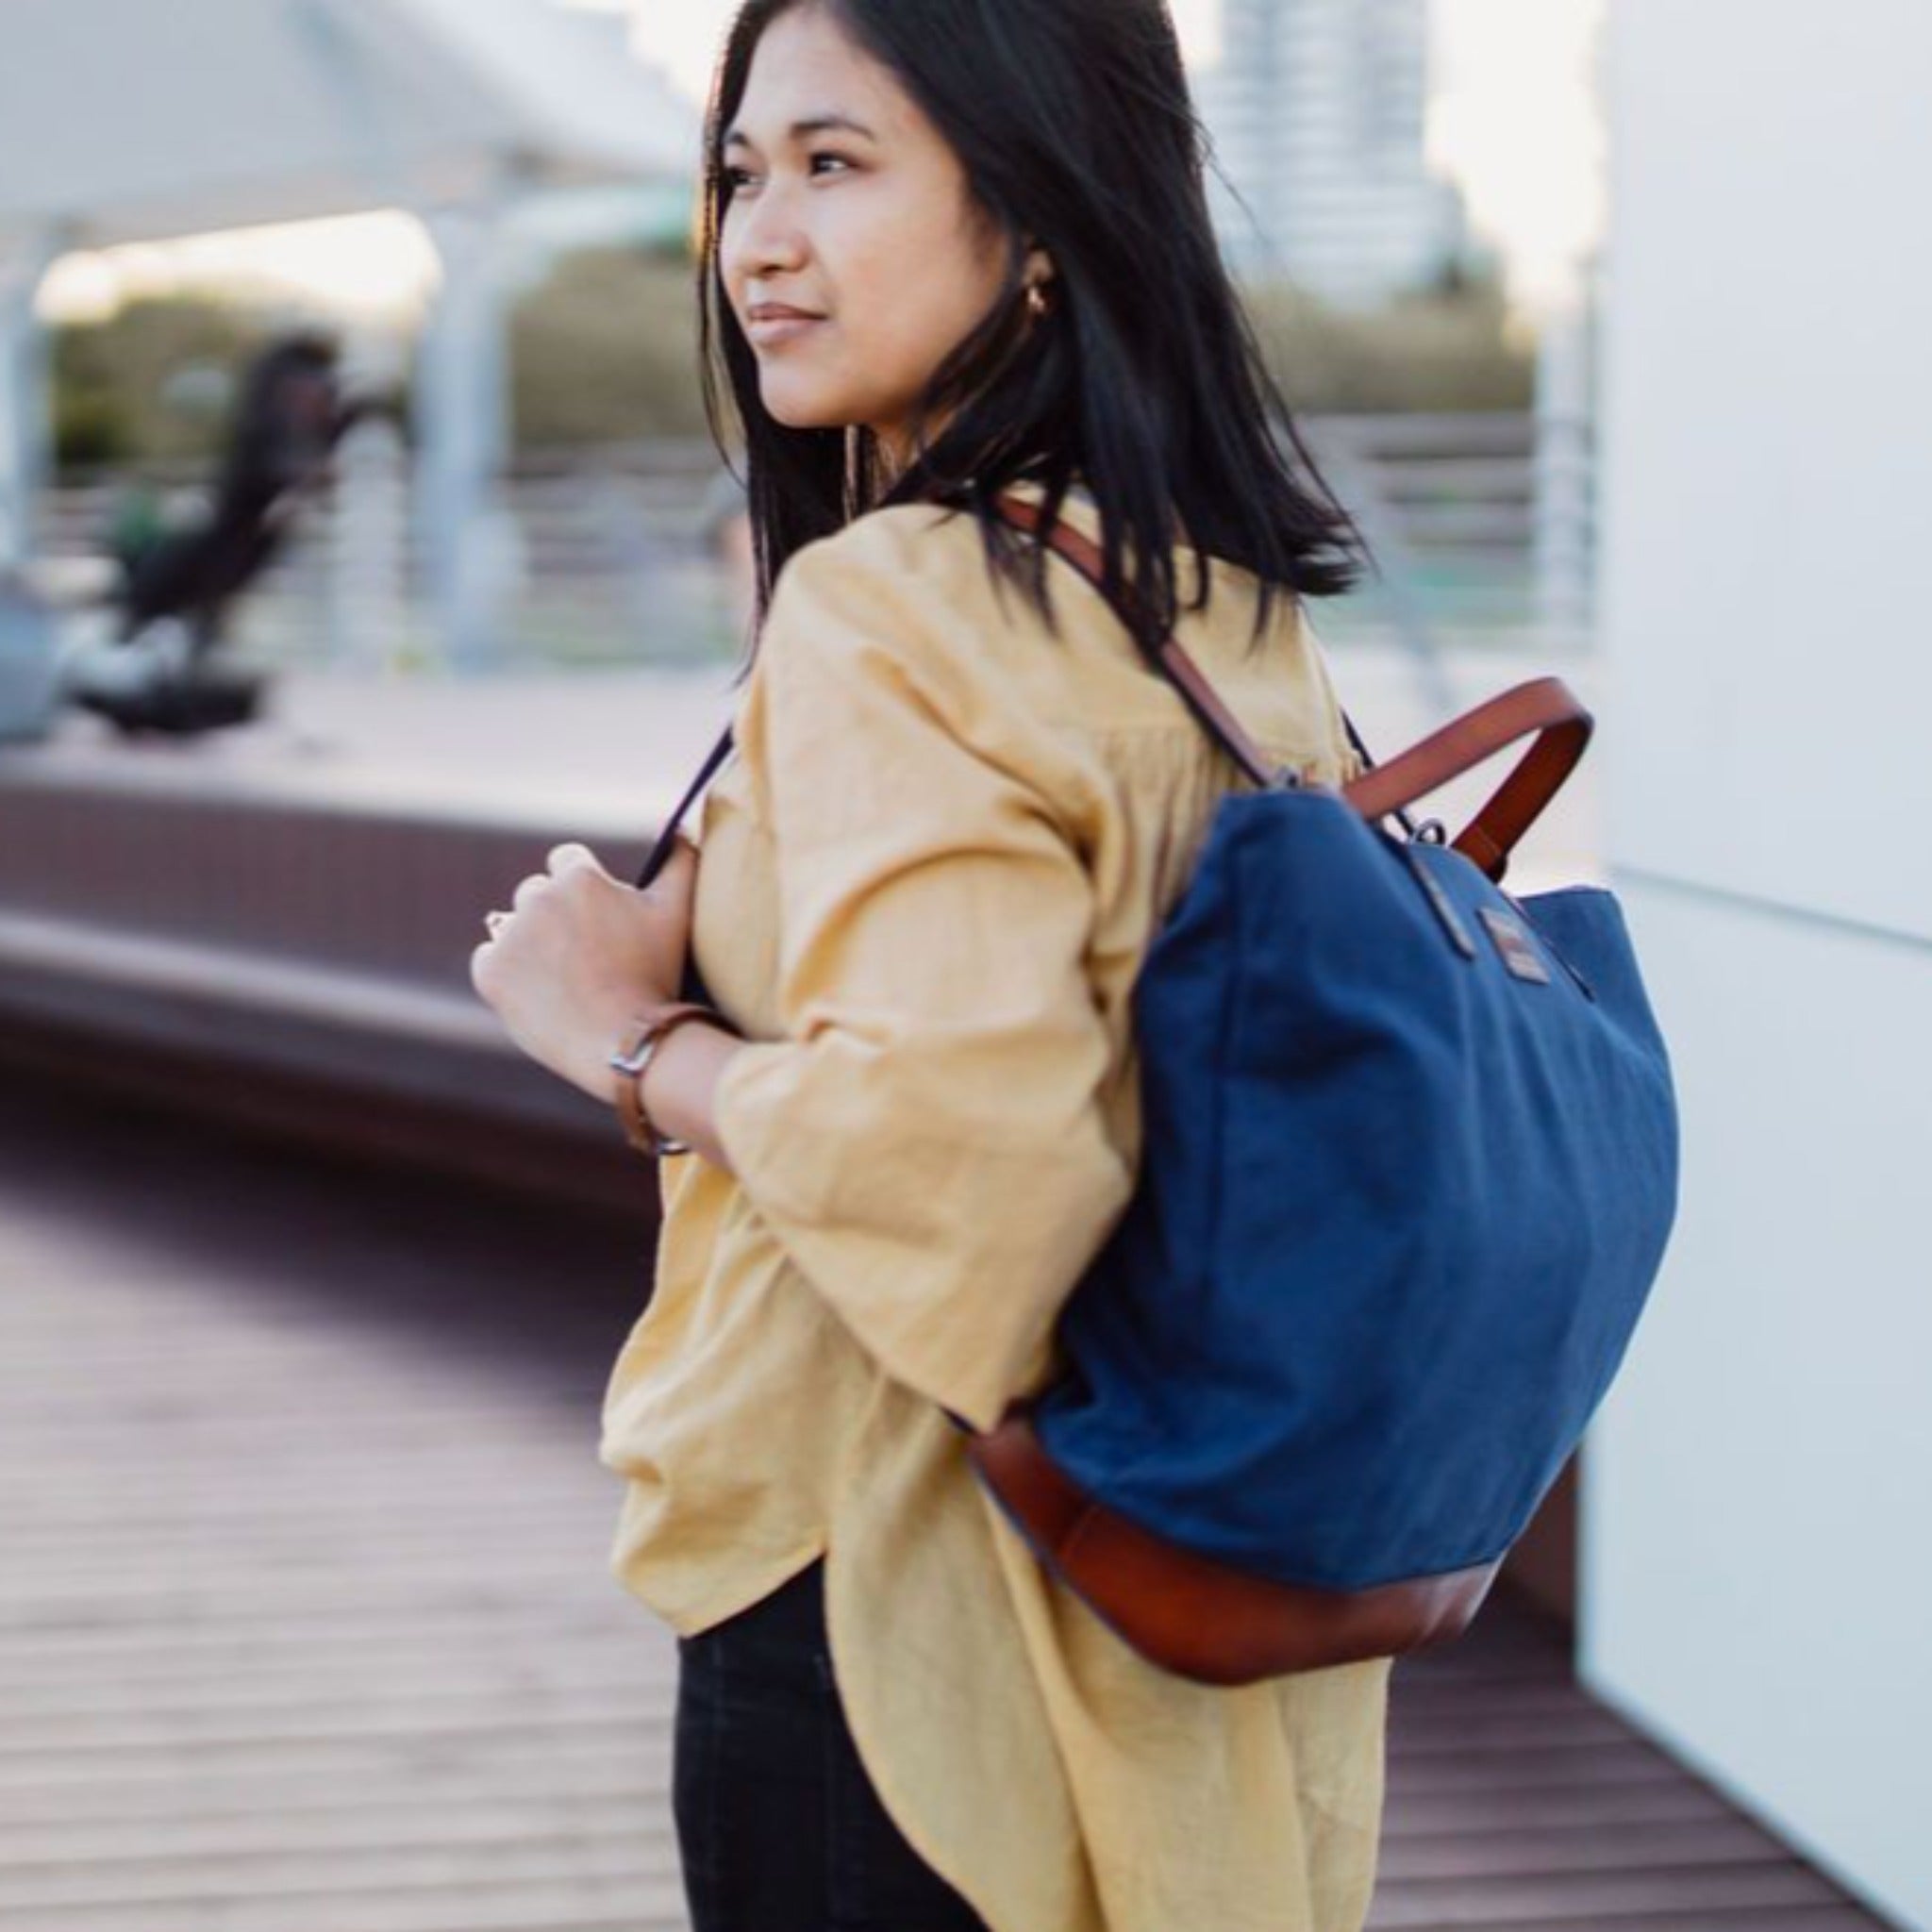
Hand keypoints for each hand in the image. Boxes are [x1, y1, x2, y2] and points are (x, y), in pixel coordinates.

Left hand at [470, 838, 698, 1103]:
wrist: (625, 1043)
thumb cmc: (656, 976)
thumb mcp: (678, 913)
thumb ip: (680, 860)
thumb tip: (678, 826)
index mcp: (579, 878)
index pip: (566, 860)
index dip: (583, 888)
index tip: (595, 917)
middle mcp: (537, 897)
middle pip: (537, 893)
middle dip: (556, 916)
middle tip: (585, 955)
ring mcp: (510, 935)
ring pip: (513, 927)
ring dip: (531, 943)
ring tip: (564, 978)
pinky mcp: (490, 972)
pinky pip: (490, 959)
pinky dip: (509, 973)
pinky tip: (541, 992)